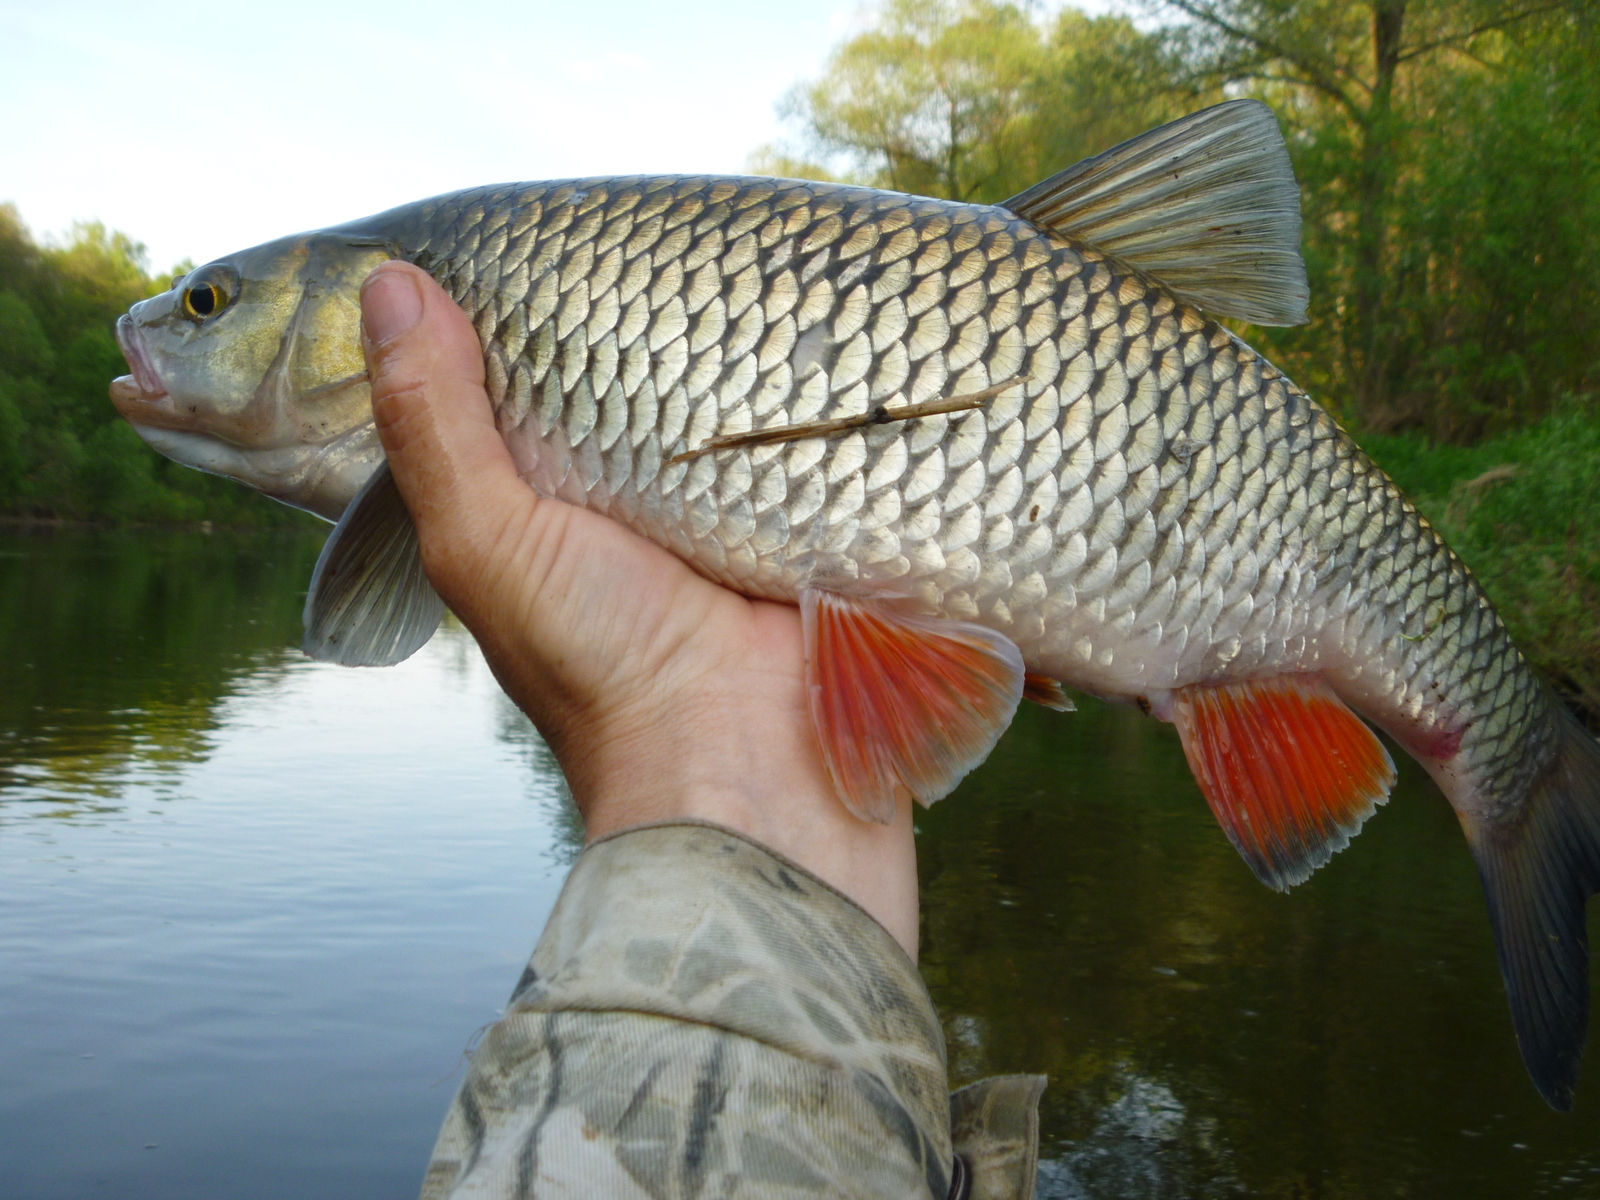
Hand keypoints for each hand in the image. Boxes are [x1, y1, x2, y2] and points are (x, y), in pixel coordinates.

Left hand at [358, 262, 919, 956]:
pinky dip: (785, 380)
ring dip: (710, 339)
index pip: (509, 390)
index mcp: (537, 509)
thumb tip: (391, 290)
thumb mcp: (490, 544)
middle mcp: (622, 502)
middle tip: (630, 219)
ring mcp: (716, 503)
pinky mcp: (796, 509)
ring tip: (718, 237)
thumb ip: (435, 427)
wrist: (751, 767)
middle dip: (617, 314)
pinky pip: (787, 423)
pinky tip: (788, 311)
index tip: (509, 237)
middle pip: (611, 380)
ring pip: (702, 392)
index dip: (501, 321)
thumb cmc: (601, 668)